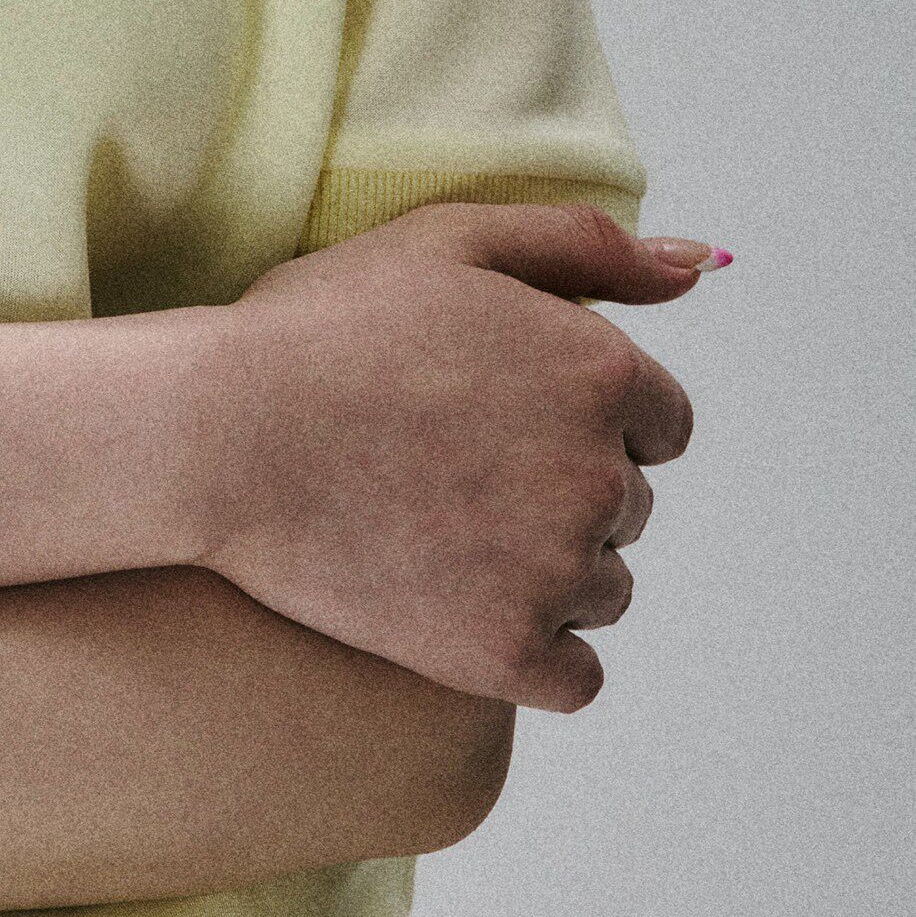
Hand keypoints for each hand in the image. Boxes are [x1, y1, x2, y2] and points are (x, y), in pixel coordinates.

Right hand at [189, 203, 706, 711]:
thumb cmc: (324, 326)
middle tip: (449, 462)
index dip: (582, 413)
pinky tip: (462, 604)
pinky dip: (535, 649)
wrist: (218, 433)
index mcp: (599, 371)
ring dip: (549, 567)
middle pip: (628, 503)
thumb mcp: (449, 242)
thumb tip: (698, 266)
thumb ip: (584, 244)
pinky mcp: (506, 653)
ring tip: (441, 527)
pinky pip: (577, 674)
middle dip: (560, 485)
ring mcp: (556, 572)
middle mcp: (599, 476)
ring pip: (604, 587)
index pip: (660, 420)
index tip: (498, 412)